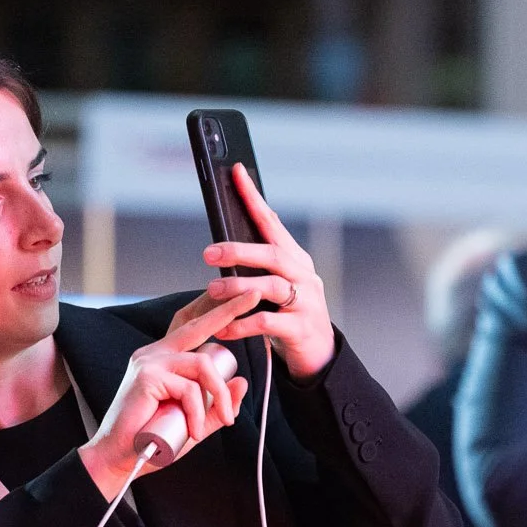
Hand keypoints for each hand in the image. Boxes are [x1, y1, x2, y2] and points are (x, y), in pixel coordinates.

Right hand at [80, 292, 257, 499]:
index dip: (217, 311)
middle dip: (230, 309)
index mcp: (164, 359)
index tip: (244, 295)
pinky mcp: (146, 376)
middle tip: (256, 295)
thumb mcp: (195, 421)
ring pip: (202, 365)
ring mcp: (149, 362)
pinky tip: (192, 431)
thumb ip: (216, 404)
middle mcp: (155, 353)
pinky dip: (197, 412)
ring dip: (218, 395)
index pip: (193, 328)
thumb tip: (242, 382)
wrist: (121, 458)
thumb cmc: (154, 439)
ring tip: (220, 421)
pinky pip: (189, 389)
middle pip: (199, 326)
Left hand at [199, 163, 336, 379]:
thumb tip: (227, 240)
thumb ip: (260, 263)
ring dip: (239, 287)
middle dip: (239, 251)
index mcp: (295, 258)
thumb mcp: (278, 283)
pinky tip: (223, 328)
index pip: (272, 222)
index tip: (236, 173)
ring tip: (212, 290)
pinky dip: (242, 324)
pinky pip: (269, 323)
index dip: (253, 198)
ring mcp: (306, 302)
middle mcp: (304, 275)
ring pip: (272, 286)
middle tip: (208, 253)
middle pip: (272, 254)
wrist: (318, 353)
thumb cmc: (290, 313)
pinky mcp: (301, 329)